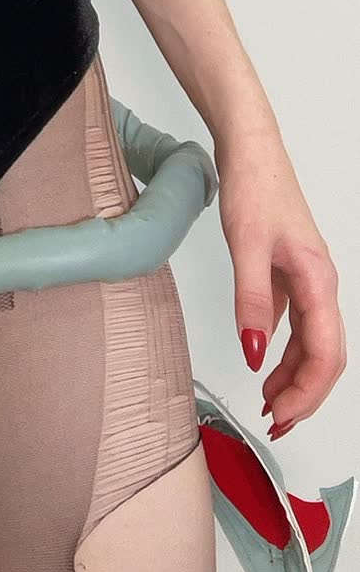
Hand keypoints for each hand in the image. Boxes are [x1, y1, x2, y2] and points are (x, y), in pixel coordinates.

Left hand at [215, 131, 346, 437]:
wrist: (251, 148)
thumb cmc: (255, 186)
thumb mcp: (245, 246)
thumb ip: (251, 301)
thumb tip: (253, 354)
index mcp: (318, 281)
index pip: (326, 355)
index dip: (307, 393)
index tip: (282, 416)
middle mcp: (320, 284)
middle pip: (326, 356)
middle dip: (305, 394)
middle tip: (277, 422)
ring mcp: (307, 279)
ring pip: (313, 342)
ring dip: (295, 375)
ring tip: (270, 401)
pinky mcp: (291, 273)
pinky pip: (297, 323)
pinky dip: (284, 349)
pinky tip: (263, 358)